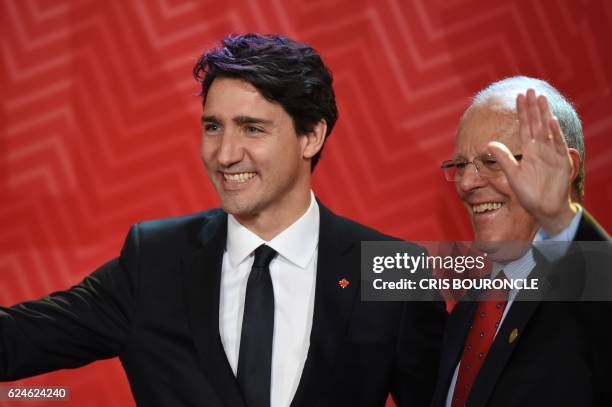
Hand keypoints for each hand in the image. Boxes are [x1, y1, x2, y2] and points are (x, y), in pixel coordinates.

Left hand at [488, 89, 576, 235]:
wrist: (544, 208)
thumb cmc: (528, 192)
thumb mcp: (512, 175)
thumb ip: (503, 159)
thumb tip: (488, 144)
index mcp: (529, 150)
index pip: (525, 126)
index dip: (522, 112)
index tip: (518, 96)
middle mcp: (541, 148)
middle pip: (536, 123)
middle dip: (533, 107)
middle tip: (530, 89)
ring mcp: (552, 153)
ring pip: (547, 130)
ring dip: (544, 114)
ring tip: (540, 98)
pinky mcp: (561, 162)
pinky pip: (558, 145)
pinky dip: (555, 133)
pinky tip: (551, 120)